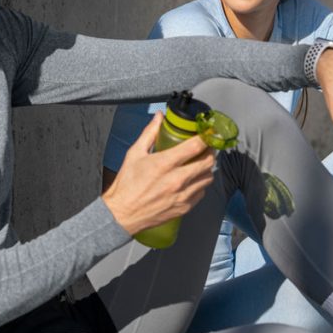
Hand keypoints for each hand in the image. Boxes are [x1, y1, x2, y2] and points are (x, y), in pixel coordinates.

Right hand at [102, 113, 216, 234]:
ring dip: (206, 168)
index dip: (206, 137)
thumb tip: (159, 118)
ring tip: (199, 164)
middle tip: (206, 147)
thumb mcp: (135, 154)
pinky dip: (200, 184)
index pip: (195, 146)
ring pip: (208, 177)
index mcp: (164, 164)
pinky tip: (192, 180)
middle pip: (208, 162)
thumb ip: (149, 133)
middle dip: (210, 151)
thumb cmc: (127, 185)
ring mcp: (182, 195)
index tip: (207, 134)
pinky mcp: (184, 207)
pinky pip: (202, 192)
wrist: (123, 214)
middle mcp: (177, 180)